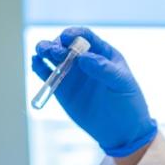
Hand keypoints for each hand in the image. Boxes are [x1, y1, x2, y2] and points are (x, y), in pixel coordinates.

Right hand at [31, 27, 156, 156]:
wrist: (122, 130)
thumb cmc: (128, 103)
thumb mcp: (122, 84)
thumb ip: (105, 70)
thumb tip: (84, 57)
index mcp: (103, 54)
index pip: (86, 37)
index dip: (74, 34)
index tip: (67, 38)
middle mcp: (85, 60)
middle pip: (66, 44)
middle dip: (57, 44)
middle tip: (53, 51)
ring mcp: (72, 73)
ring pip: (53, 56)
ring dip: (45, 51)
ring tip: (41, 53)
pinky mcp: (62, 88)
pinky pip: (47, 73)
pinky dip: (39, 67)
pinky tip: (36, 63)